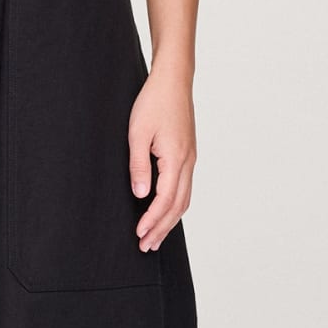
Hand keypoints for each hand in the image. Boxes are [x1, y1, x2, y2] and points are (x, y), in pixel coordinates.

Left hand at [127, 66, 195, 252]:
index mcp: (176, 158)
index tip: (139, 235)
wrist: (173, 80)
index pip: (165, 199)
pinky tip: (166, 212)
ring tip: (156, 237)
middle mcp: (188, 162)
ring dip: (170, 220)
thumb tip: (140, 195)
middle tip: (146, 246)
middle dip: (162, 228)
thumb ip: (138, 166)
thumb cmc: (154, 102)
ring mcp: (190, 159)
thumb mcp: (137, 133)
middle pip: (178, 205)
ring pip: (184, 199)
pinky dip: (175, 206)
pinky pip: (185, 188)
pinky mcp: (188, 155)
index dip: (152, 220)